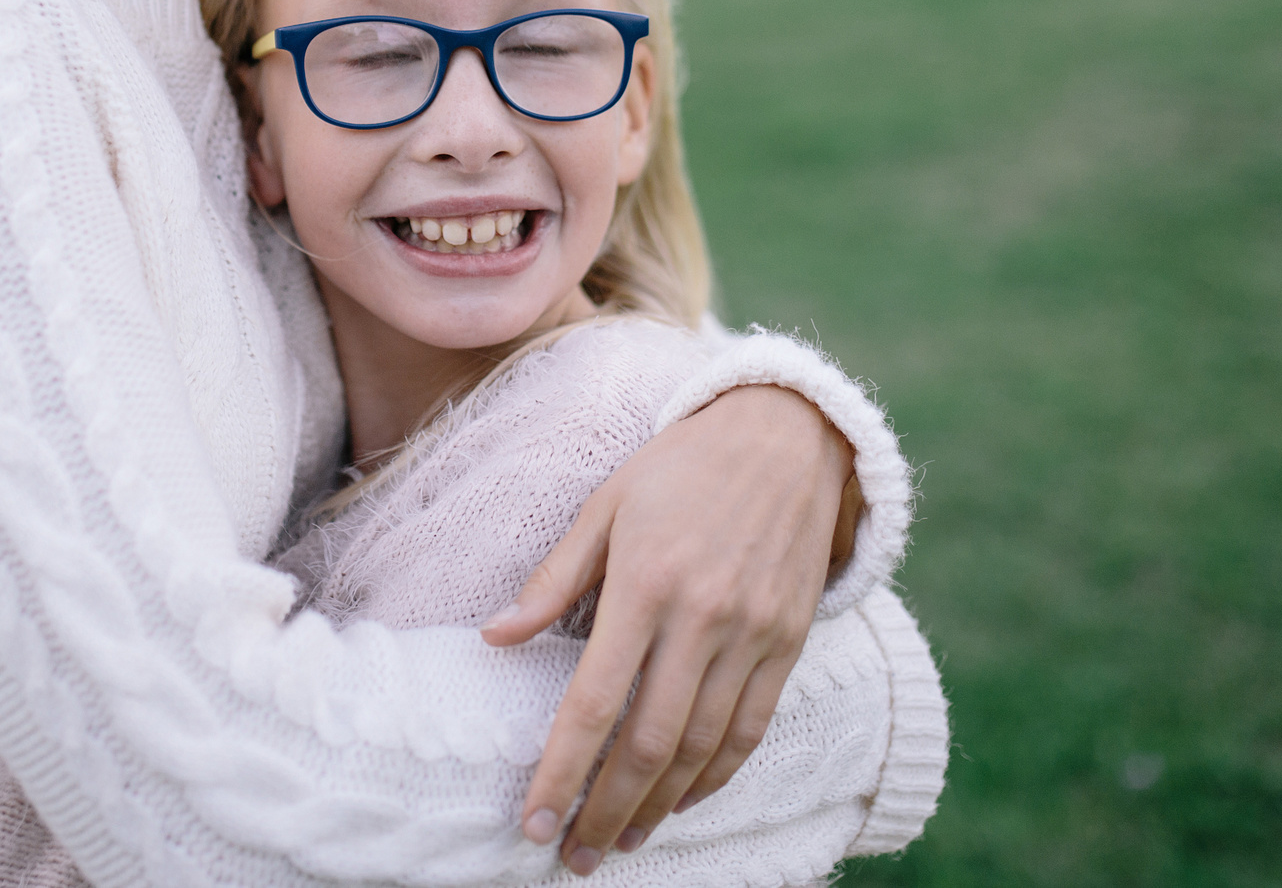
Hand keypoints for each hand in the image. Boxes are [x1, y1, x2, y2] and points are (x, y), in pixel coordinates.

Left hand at [481, 384, 855, 873]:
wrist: (788, 435)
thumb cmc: (680, 466)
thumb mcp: (605, 504)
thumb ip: (553, 579)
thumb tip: (492, 638)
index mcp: (646, 583)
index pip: (594, 702)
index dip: (561, 772)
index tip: (532, 820)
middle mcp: (703, 618)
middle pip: (649, 744)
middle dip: (605, 811)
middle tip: (572, 855)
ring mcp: (752, 635)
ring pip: (703, 750)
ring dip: (657, 807)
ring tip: (620, 840)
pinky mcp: (789, 643)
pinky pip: (751, 731)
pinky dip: (715, 779)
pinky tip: (681, 802)